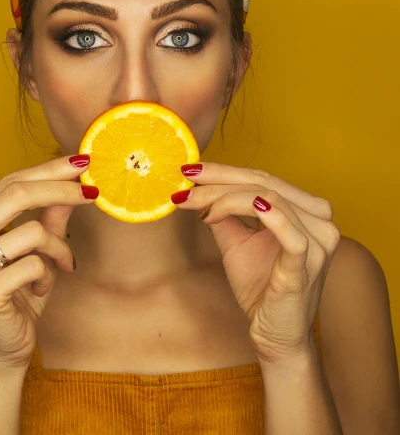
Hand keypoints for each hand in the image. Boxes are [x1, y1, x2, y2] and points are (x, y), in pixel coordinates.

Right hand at [0, 154, 97, 370]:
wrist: (3, 346)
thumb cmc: (20, 290)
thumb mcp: (38, 245)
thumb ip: (51, 212)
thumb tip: (77, 177)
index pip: (10, 181)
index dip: (49, 170)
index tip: (83, 163)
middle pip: (17, 194)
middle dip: (62, 190)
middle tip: (93, 193)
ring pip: (33, 231)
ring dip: (59, 248)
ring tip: (62, 264)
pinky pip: (34, 265)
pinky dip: (48, 275)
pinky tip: (39, 290)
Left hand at [171, 163, 340, 363]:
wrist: (276, 336)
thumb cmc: (261, 288)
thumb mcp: (236, 241)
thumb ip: (223, 213)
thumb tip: (196, 186)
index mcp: (307, 210)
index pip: (263, 177)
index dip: (224, 170)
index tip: (189, 169)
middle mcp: (320, 219)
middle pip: (264, 183)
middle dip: (219, 180)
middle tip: (185, 180)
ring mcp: (319, 241)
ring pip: (269, 199)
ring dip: (226, 197)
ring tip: (196, 204)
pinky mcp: (309, 264)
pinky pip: (291, 233)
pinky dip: (267, 215)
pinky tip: (246, 206)